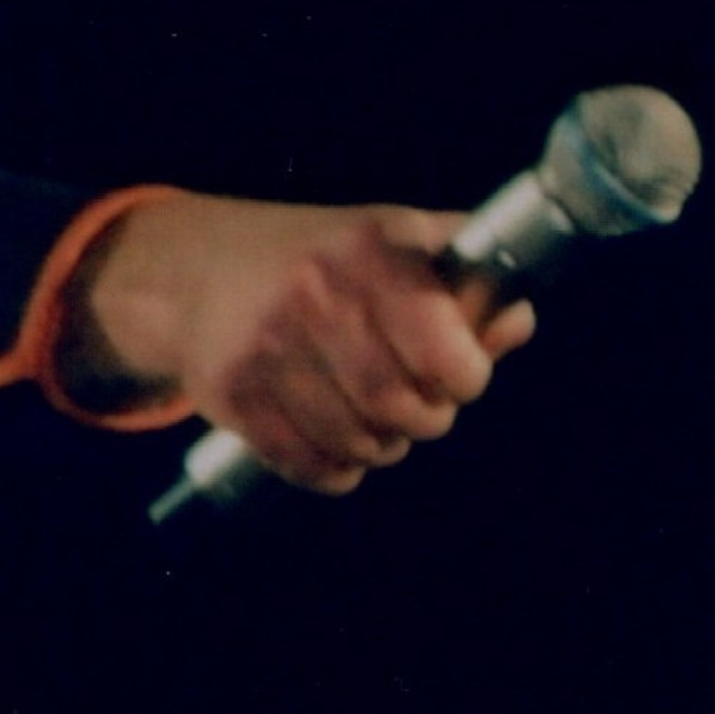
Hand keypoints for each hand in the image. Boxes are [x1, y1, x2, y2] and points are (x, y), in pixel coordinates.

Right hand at [62, 194, 536, 490]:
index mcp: (368, 251)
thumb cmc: (319, 258)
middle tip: (418, 409)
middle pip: (400, 408)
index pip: (446, 352)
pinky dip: (335, 470)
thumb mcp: (395, 243)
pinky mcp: (231, 395)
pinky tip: (336, 444)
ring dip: (379, 447)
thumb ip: (463, 283)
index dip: (465, 378)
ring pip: (356, 443)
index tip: (458, 375)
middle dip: (423, 420)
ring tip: (374, 422)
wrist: (199, 269)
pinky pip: (307, 465)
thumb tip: (515, 323)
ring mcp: (265, 348)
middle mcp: (314, 296)